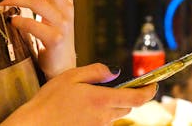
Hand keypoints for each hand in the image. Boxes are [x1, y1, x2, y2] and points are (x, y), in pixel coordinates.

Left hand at [0, 0, 74, 77]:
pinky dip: (19, 20)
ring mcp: (62, 23)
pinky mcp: (55, 39)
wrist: (63, 66)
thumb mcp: (48, 12)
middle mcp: (66, 8)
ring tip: (0, 0)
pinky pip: (32, 24)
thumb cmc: (52, 36)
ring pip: (35, 2)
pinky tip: (11, 21)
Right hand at [0, 64, 156, 125]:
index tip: (154, 84)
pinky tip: (80, 108)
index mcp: (102, 99)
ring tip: (86, 96)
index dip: (149, 90)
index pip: (137, 98)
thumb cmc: (50, 99)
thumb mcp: (71, 76)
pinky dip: (98, 112)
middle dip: (126, 94)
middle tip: (112, 84)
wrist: (37, 124)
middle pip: (127, 105)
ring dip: (109, 104)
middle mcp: (104, 116)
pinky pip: (102, 121)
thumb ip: (95, 71)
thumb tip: (115, 71)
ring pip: (114, 113)